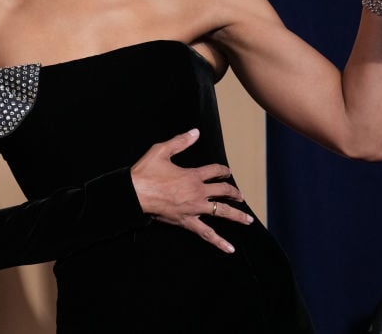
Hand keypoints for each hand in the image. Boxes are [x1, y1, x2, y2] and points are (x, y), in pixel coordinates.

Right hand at [130, 129, 253, 252]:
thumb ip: (180, 142)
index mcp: (193, 175)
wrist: (134, 194)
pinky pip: (207, 234)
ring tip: (247, 219)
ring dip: (237, 215)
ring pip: (222, 212)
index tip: (227, 171)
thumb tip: (195, 132)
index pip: (215, 170)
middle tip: (240, 196)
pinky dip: (219, 242)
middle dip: (234, 192)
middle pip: (223, 191)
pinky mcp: (187, 221)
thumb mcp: (161, 151)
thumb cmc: (146, 173)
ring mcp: (194, 209)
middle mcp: (198, 192)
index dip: (223, 170)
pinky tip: (230, 249)